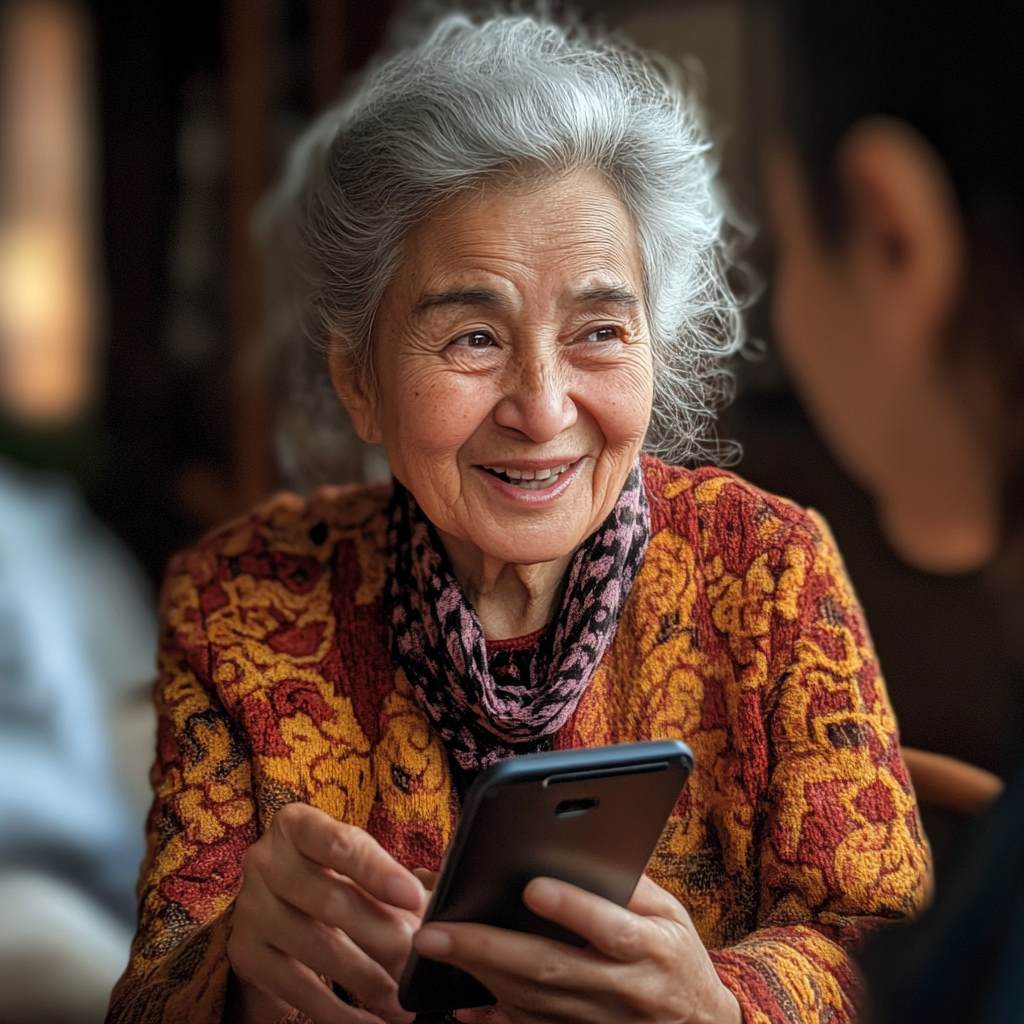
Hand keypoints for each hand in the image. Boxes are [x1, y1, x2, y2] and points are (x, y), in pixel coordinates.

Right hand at [225, 802, 428, 1023]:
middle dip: (382, 934)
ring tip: (402, 1001)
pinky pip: (297, 988)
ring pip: (317, 947)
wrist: (273, 908)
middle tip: (416, 959)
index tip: (415, 898)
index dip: (379, 871)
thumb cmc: (329, 876)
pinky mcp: (245, 954)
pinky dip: (338, 1011)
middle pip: (330, 900)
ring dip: (367, 980)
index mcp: (297, 825)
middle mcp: (265, 861)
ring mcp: (250, 909)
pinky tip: (369, 1022)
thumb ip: (386, 882)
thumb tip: (433, 913)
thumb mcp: (352, 866)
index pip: (340, 844)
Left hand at [412, 875, 741, 1023]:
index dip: (572, 908)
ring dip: (479, 976)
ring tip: (435, 948)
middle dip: (488, 949)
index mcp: (652, 948)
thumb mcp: (670, 914)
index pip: (609, 927)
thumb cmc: (677, 956)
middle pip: (550, 969)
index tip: (531, 887)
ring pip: (531, 1002)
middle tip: (436, 930)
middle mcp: (624, 989)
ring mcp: (600, 1022)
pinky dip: (494, 1016)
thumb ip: (630, 885)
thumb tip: (577, 849)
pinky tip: (461, 1002)